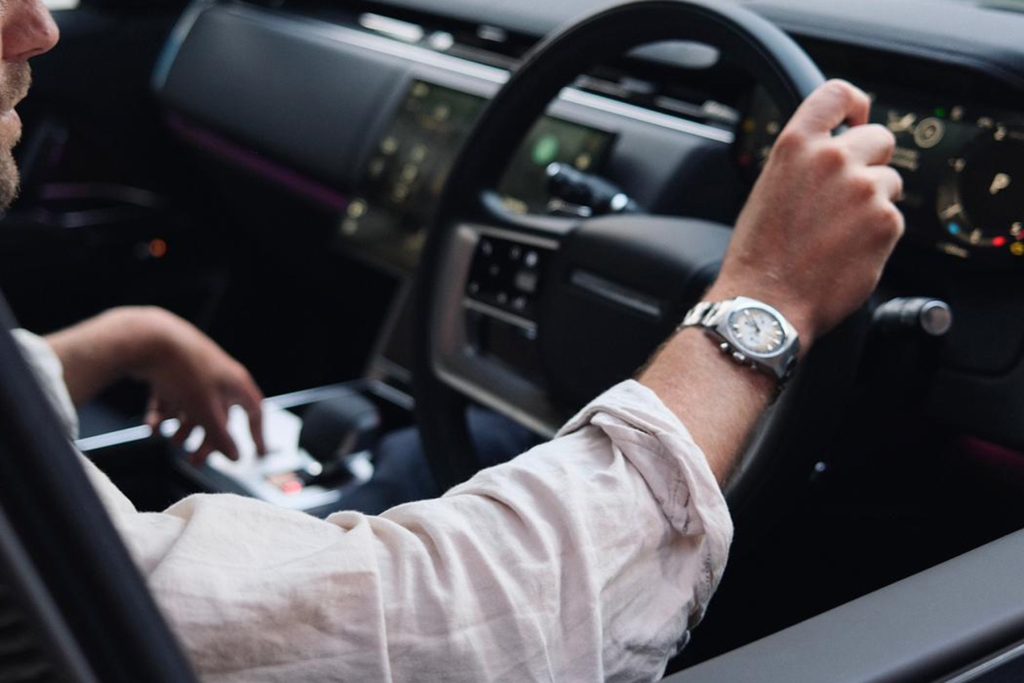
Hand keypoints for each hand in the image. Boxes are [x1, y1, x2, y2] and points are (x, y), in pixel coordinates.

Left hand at [131, 309, 266, 464]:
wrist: (149, 340)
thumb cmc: (185, 369)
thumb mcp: (206, 411)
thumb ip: (221, 436)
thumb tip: (235, 455)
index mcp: (236, 383)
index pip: (254, 413)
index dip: (256, 434)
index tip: (257, 452)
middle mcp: (218, 378)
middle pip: (219, 416)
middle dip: (206, 440)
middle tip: (195, 459)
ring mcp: (194, 374)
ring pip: (193, 409)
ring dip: (183, 429)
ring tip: (172, 441)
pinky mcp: (172, 372)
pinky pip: (172, 399)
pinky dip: (164, 415)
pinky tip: (154, 426)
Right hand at [710, 79, 903, 348]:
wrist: (767, 302)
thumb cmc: (760, 255)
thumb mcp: (769, 189)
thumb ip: (805, 162)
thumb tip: (836, 152)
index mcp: (796, 146)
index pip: (837, 95)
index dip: (855, 104)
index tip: (858, 118)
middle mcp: (833, 159)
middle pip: (879, 138)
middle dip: (871, 162)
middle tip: (849, 193)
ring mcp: (864, 189)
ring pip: (890, 181)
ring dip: (874, 202)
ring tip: (839, 232)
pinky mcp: (886, 221)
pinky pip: (893, 218)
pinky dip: (876, 235)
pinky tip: (846, 252)